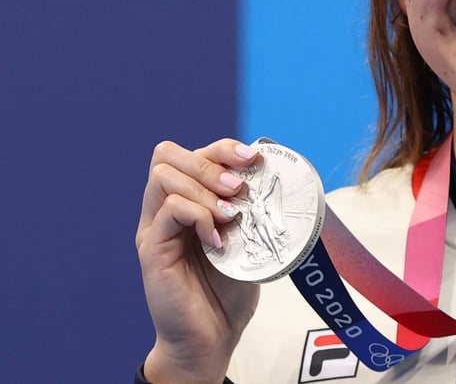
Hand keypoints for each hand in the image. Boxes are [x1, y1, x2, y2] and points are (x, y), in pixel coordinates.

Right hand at [136, 139, 261, 383]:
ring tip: (231, 214)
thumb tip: (272, 174)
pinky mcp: (152, 249)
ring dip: (205, 187)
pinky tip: (218, 239)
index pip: (192, 153)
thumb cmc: (229, 291)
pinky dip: (200, 216)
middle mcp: (165, 209)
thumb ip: (250, 208)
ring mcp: (155, 228)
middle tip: (239, 187)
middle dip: (210, 161)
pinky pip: (169, 210)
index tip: (253, 159)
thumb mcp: (247, 240)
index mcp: (187, 202)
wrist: (212, 338)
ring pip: (164, 175)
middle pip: (168, 154)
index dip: (222, 148)